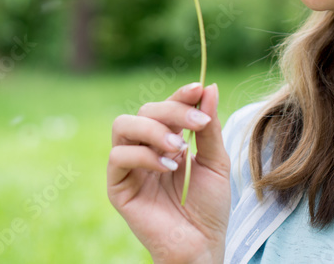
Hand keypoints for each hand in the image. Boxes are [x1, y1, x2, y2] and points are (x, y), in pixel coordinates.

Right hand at [108, 82, 229, 263]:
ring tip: (180, 148)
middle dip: (172, 112)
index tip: (198, 89)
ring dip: (154, 130)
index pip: (165, 108)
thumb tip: (209, 88)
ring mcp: (129, 168)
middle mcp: (144, 150)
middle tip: (198, 125)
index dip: (179, 95)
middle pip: (144, 111)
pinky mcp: (118, 188)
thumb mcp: (215, 161)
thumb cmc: (209, 208)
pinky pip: (118, 157)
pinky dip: (144, 156)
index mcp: (166, 142)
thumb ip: (209, 127)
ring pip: (123, 125)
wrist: (203, 245)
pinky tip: (168, 167)